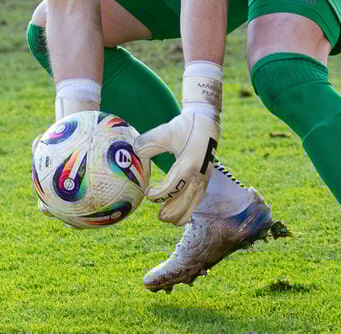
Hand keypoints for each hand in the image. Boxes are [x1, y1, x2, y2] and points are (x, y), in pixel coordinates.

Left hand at [134, 109, 219, 225]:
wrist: (205, 120)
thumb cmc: (183, 127)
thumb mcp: (163, 132)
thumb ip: (146, 145)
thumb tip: (134, 156)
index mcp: (189, 164)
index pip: (173, 187)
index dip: (159, 194)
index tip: (147, 193)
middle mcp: (199, 174)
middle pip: (186, 200)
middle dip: (172, 211)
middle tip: (159, 216)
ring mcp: (205, 176)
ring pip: (195, 202)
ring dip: (182, 212)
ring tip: (169, 219)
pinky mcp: (207, 176)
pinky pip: (199, 197)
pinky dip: (190, 206)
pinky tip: (181, 211)